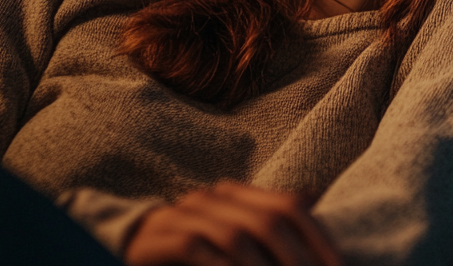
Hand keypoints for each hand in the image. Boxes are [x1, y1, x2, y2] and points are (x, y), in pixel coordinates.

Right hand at [124, 181, 341, 265]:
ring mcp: (185, 214)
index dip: (321, 238)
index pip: (293, 206)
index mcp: (239, 194)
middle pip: (271, 220)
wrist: (131, 252)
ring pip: (238, 236)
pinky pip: (198, 249)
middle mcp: (215, 197)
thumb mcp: (237, 237)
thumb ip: (271, 225)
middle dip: (299, 258)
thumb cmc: (195, 253)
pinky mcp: (160, 239)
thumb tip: (315, 200)